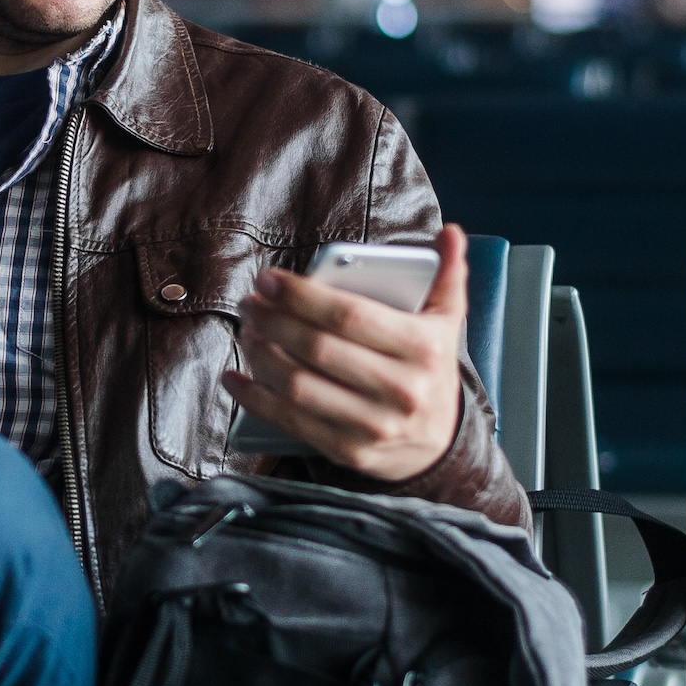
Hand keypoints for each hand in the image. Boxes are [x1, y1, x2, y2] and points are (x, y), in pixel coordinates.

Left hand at [226, 225, 468, 484]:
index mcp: (424, 350)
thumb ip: (449, 276)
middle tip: (250, 303)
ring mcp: (375, 426)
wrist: (439, 444)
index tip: (269, 279)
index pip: (350, 316)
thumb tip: (450, 233)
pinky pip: (292, 422)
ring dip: (260, 355)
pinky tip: (235, 377)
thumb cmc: (429, 369)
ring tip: (246, 331)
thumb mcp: (447, 323)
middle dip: (273, 321)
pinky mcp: (350, 452)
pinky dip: (255, 399)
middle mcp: (402, 391)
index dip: (302, 296)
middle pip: (318, 349)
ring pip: (299, 386)